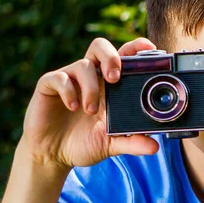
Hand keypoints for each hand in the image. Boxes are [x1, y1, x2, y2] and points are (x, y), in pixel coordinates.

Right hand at [20, 37, 159, 171]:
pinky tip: (73, 107)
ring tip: (90, 111)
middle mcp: (91, 76)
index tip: (149, 48)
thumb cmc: (83, 143)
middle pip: (101, 47)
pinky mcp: (49, 85)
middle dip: (111, 57)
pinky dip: (68, 91)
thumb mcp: (111, 144)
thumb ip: (132, 143)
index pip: (123, 56)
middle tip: (115, 78)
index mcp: (109, 84)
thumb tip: (154, 148)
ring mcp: (70, 78)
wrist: (53, 155)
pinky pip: (59, 77)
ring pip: (83, 64)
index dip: (135, 47)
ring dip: (90, 87)